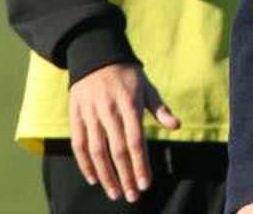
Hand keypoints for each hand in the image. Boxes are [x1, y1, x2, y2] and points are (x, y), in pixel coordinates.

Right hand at [68, 61, 179, 202]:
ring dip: (106, 175)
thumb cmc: (128, 76)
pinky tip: (94, 179)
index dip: (141, 164)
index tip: (146, 183)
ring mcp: (91, 114)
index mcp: (130, 105)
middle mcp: (110, 112)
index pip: (136, 141)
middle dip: (126, 175)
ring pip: (97, 151)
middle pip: (118, 150)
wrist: (96, 56)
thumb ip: (160, 108)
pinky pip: (79, 145)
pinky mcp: (76, 116)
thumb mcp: (147, 87)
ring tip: (115, 193)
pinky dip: (85, 164)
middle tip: (133, 196)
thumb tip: (177, 125)